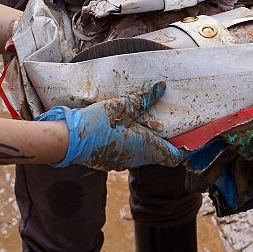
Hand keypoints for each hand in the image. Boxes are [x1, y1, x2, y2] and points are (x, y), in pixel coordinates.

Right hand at [36, 82, 186, 169]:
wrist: (68, 140)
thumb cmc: (98, 122)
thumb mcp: (122, 105)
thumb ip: (143, 99)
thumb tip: (161, 88)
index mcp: (146, 147)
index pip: (173, 157)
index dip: (182, 148)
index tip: (184, 136)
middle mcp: (137, 159)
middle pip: (158, 154)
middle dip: (163, 140)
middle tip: (162, 122)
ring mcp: (122, 163)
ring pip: (142, 154)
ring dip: (145, 141)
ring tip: (141, 122)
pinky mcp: (109, 162)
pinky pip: (127, 155)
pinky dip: (130, 144)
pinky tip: (122, 130)